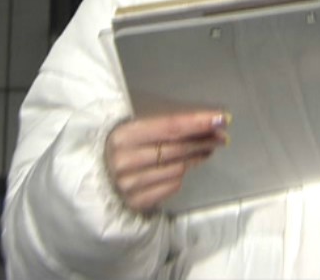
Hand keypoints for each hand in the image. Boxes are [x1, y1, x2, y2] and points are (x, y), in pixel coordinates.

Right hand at [105, 110, 228, 212]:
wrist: (97, 177)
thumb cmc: (122, 147)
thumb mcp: (135, 130)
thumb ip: (165, 126)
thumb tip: (207, 123)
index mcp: (123, 135)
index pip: (170, 126)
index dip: (198, 122)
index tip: (221, 118)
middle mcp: (124, 160)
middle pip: (176, 148)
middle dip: (203, 140)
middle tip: (222, 136)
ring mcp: (129, 184)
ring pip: (177, 169)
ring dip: (196, 158)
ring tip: (205, 151)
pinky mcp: (136, 202)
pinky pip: (171, 186)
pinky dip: (180, 177)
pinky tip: (182, 168)